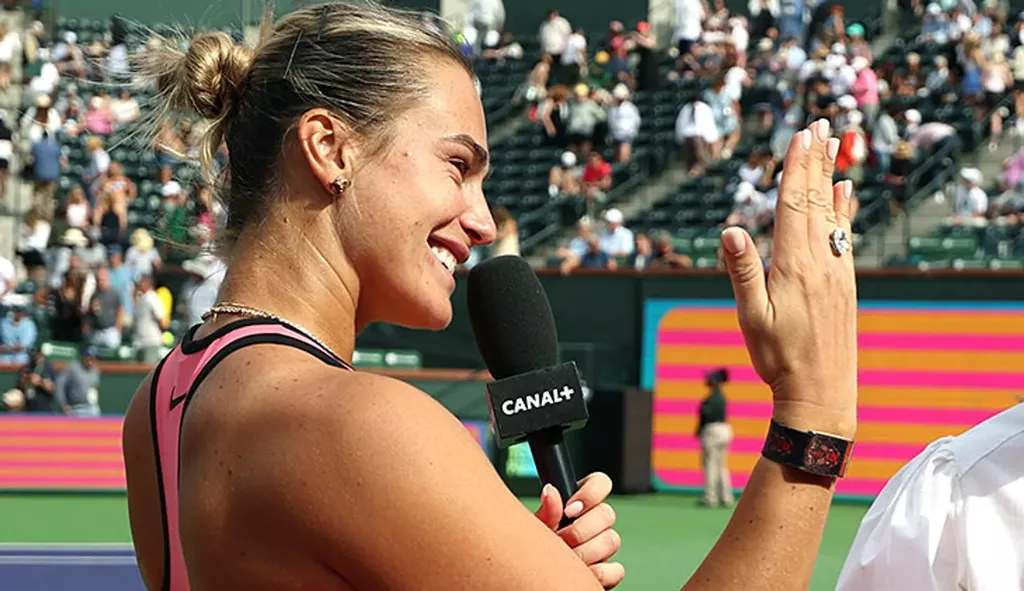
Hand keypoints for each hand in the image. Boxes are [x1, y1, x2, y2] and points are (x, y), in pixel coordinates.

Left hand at [534, 472, 623, 588]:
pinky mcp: (608, 570)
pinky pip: (615, 569)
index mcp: (580, 502)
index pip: (600, 483)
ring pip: (612, 540)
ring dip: (586, 552)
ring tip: (565, 557)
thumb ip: (547, 510)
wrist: (537, 574)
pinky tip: (580, 571)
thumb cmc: (536, 545)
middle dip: (581, 529)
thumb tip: (550, 491)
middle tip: (561, 539)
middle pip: (608, 513)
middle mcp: (596, 522)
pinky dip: (598, 573)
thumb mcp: (537, 525)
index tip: (570, 509)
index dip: (590, 494)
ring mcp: (604, 546)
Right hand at [721, 119, 857, 438]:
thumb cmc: (780, 358)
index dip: (796, 168)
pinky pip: (844, 235)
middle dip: (815, 160)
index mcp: (793, 265)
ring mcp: (835, 271)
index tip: (800, 135)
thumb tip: (731, 231)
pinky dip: (843, 209)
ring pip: (832, 213)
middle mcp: (820, 261)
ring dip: (830, 176)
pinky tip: (845, 194)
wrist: (821, 393)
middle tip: (819, 124)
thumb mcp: (752, 318)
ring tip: (833, 145)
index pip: (794, 205)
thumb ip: (742, 272)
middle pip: (816, 200)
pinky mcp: (843, 283)